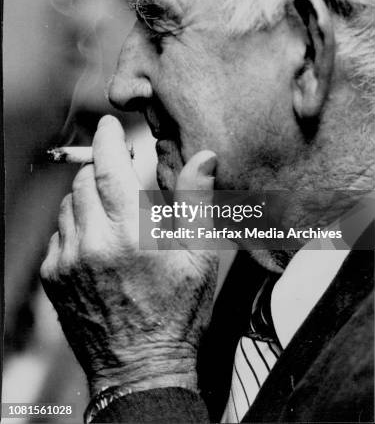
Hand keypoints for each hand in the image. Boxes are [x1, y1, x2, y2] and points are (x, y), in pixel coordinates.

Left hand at [40, 115, 217, 395]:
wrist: (140, 366)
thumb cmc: (177, 312)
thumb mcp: (199, 254)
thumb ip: (195, 200)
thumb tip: (203, 157)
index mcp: (131, 232)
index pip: (107, 167)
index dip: (107, 139)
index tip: (109, 126)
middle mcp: (93, 242)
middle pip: (83, 180)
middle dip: (100, 167)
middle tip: (119, 171)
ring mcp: (69, 260)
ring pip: (68, 204)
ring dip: (87, 196)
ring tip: (112, 211)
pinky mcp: (55, 276)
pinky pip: (59, 233)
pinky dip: (76, 224)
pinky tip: (97, 239)